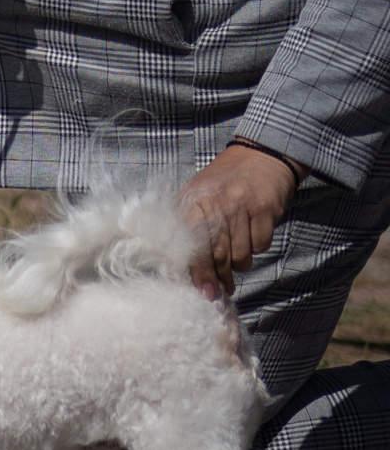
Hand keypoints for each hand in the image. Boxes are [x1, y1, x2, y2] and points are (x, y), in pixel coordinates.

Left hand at [179, 143, 299, 300]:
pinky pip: (260, 245)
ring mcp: (243, 208)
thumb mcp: (197, 194)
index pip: (193, 243)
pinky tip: (252, 232)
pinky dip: (256, 245)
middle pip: (218, 255)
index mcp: (195, 201)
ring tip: (236, 250)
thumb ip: (188, 224)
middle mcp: (218, 205)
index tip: (204, 291)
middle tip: (222, 288)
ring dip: (239, 261)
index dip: (198, 271)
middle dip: (219, 276)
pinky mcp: (265, 213)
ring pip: (241, 256)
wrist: (259, 158)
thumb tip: (184, 263)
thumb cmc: (221, 180)